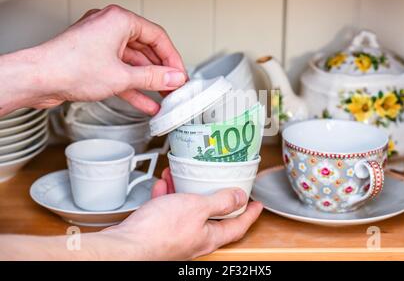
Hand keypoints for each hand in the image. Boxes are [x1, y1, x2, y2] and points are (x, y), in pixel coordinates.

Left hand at [4, 5, 186, 114]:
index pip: (157, 36)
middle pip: (146, 49)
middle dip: (161, 71)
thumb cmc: (69, 67)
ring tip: (163, 96)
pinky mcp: (94, 60)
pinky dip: (132, 86)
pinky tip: (145, 101)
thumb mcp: (122, 76)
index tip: (180, 74)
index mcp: (119, 20)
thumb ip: (153, 77)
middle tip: (173, 86)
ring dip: (148, 81)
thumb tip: (172, 77)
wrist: (38, 79)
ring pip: (133, 63)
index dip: (173, 58)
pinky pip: (120, 71)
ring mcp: (101, 44)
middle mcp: (110, 27)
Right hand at [104, 168, 262, 259]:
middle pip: (212, 217)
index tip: (257, 205)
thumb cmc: (159, 232)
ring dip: (187, 191)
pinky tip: (164, 186)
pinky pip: (168, 210)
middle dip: (215, 197)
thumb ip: (220, 202)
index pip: (238, 226)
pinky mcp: (159, 232)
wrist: (127, 246)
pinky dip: (168, 196)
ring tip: (184, 177)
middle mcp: (194, 238)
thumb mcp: (197, 208)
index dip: (250, 214)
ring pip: (187, 210)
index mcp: (209, 236)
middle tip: (220, 185)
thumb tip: (240, 197)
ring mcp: (176, 235)